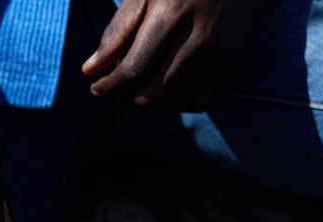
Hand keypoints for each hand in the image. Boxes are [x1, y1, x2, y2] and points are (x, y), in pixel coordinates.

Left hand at [81, 0, 255, 112]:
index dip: (108, 86)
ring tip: (141, 86)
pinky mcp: (232, 62)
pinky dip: (177, 103)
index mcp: (171, 16)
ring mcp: (218, 53)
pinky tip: (167, 88)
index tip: (97, 87)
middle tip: (118, 89)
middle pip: (151, 94)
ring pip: (173, 104)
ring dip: (151, 102)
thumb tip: (89, 70)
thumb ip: (117, 31)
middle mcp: (198, 39)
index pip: (132, 70)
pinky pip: (198, 103)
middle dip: (126, 98)